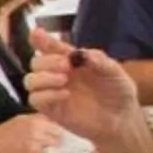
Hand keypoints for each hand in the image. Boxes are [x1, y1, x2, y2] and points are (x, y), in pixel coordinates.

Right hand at [0, 114, 65, 152]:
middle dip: (57, 147)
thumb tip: (59, 128)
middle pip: (59, 141)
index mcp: (35, 121)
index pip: (59, 129)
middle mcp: (36, 132)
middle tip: (51, 152)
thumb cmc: (3, 136)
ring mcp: (34, 147)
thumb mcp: (21, 121)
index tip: (56, 141)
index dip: (59, 136)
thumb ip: (40, 122)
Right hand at [26, 30, 136, 145]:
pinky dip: (46, 95)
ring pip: (30, 80)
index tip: (36, 34)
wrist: (122, 118)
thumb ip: (99, 60)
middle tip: (65, 65)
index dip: (41, 40)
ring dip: (43, 77)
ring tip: (63, 80)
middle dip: (47, 61)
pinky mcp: (52, 110)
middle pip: (36, 62)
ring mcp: (53, 92)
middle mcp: (58, 74)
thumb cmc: (118, 92)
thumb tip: (82, 53)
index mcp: (71, 60)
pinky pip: (35, 100)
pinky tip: (65, 94)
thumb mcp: (114, 71)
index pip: (51, 47)